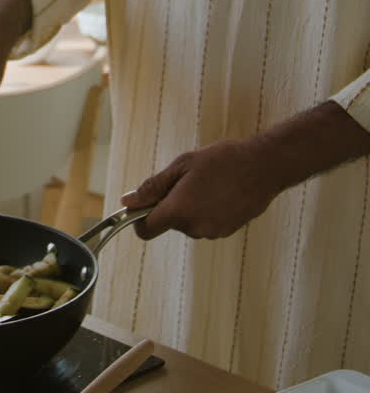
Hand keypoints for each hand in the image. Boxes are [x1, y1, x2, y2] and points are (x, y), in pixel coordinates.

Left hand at [123, 100, 369, 240]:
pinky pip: (206, 223)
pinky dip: (206, 210)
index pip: (146, 230)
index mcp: (179, 211)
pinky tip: (221, 191)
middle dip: (170, 204)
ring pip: (188, 223)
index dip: (139, 219)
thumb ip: (153, 187)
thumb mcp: (182, 165)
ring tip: (208, 182)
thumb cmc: (222, 160)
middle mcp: (194, 228)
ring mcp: (213, 232)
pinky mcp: (227, 231)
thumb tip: (127, 201)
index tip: (143, 203)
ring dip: (190, 206)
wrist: (265, 166)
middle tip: (186, 178)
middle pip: (169, 223)